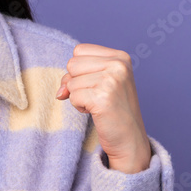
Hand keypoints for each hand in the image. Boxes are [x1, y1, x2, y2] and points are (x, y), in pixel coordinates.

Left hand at [55, 43, 151, 173]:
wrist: (130, 139)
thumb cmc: (113, 110)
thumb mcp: (100, 83)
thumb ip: (78, 76)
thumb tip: (60, 91)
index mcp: (120, 57)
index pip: (79, 50)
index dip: (79, 70)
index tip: (95, 84)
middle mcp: (118, 65)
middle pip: (72, 64)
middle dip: (76, 83)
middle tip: (96, 96)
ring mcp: (111, 80)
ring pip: (70, 82)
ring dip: (78, 97)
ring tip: (98, 104)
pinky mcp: (102, 97)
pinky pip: (73, 96)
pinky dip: (79, 107)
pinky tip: (96, 112)